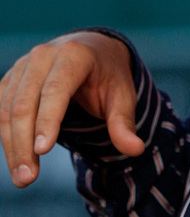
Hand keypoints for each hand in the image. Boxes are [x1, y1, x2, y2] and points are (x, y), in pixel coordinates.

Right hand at [0, 31, 144, 187]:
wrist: (92, 51)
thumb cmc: (108, 75)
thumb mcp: (122, 94)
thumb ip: (124, 122)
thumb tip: (136, 149)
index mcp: (75, 54)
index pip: (57, 88)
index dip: (48, 119)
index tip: (43, 150)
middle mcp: (45, 55)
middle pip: (26, 103)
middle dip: (24, 142)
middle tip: (29, 178)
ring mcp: (24, 65)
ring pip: (7, 109)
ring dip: (11, 145)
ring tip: (23, 177)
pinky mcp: (12, 78)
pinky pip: (0, 109)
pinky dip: (5, 136)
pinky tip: (15, 158)